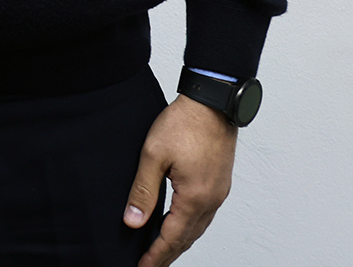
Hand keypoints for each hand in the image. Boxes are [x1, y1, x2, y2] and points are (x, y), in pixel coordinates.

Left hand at [123, 95, 237, 266]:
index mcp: (194, 197)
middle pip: (188, 238)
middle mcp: (211, 200)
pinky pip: (205, 214)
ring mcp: (219, 192)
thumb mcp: (153, 155)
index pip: (172, 237)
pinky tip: (180, 223)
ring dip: (180, 241)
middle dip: (168, 254)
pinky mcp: (220, 182)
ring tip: (162, 251)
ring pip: (198, 228)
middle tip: (151, 266)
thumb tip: (133, 221)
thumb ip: (143, 191)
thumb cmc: (184, 123)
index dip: (156, 255)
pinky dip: (190, 226)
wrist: (213, 102)